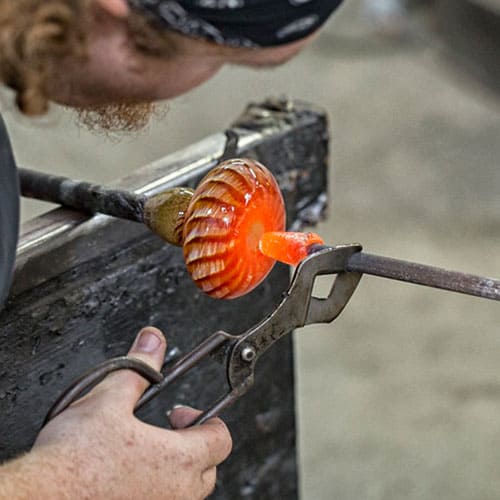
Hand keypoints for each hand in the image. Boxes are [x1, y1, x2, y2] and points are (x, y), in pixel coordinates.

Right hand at [31, 327, 232, 499]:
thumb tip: (153, 342)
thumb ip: (139, 368)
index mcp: (179, 460)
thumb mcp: (109, 398)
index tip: (182, 412)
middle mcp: (176, 494)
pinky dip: (153, 488)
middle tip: (166, 429)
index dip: (207, 420)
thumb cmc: (73, 460)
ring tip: (145, 450)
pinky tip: (126, 474)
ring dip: (175, 468)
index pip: (221, 439)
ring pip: (185, 491)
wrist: (38, 498)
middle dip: (193, 443)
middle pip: (209, 467)